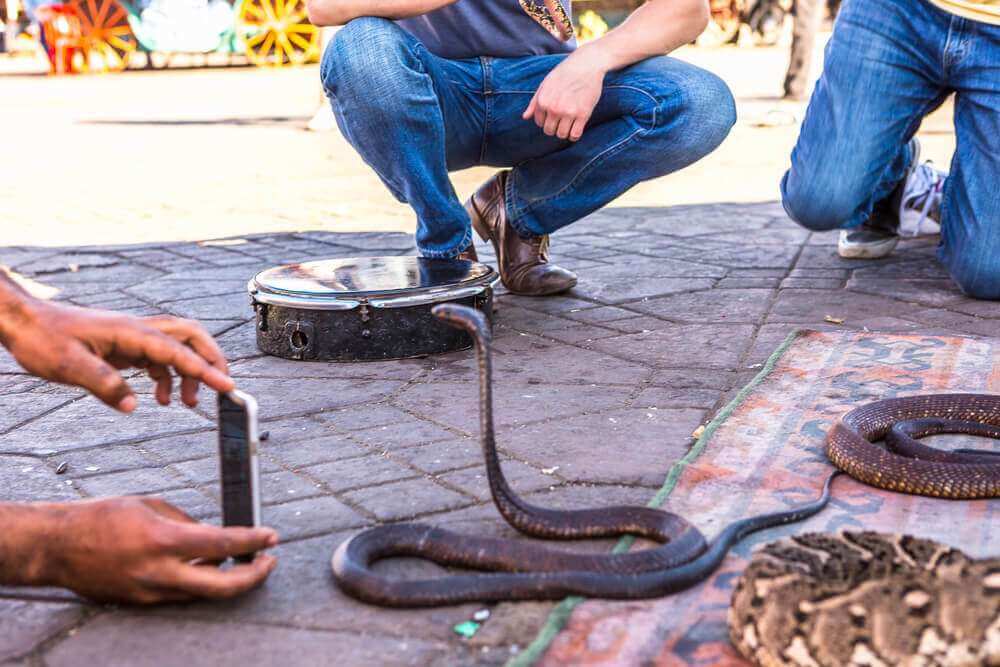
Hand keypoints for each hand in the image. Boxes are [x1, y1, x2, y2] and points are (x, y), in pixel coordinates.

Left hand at [0, 299, 233, 411]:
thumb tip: (132, 406)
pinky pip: (157, 359)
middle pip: (191, 337)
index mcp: (130, 332)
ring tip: (188, 403)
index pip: (178, 351)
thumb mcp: (68, 366)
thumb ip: (103, 384)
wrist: (23, 322)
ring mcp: (132, 337)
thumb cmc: (42, 338)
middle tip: (221, 386)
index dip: (205, 370)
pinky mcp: (124, 346)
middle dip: (211, 360)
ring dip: (189, 374)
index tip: (227, 386)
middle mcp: (138, 330)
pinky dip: (167, 377)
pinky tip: (159, 398)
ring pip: (177, 348)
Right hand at [38, 497, 277, 603]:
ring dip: (227, 580)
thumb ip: (187, 522)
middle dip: (253, 577)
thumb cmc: (102, 517)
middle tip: (268, 562)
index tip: (272, 538)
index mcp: (163, 540)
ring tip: (243, 562)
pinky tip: (208, 568)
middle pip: (222, 586)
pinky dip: (199, 583)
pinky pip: (180, 596)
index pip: (222, 544)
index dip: (253, 542)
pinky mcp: (140, 603)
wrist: (57, 546)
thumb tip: (214, 536)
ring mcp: (149, 592)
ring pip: (203, 594)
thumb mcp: (151, 506)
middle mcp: (159, 572)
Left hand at [523, 48, 607, 140]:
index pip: (539, 123)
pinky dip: (574, 135)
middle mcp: (554, 108)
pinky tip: (576, 128)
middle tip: (562, 119)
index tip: (554, 114)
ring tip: (569, 123)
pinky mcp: (583, 115)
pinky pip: (575, 135)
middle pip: (549, 131)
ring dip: (564, 132)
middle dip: (554, 127)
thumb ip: (535, 102)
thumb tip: (525, 117)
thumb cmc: (564, 73)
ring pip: (561, 135)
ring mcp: (569, 112)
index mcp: (543, 101)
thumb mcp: (545, 84)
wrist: (586, 64)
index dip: (546, 120)